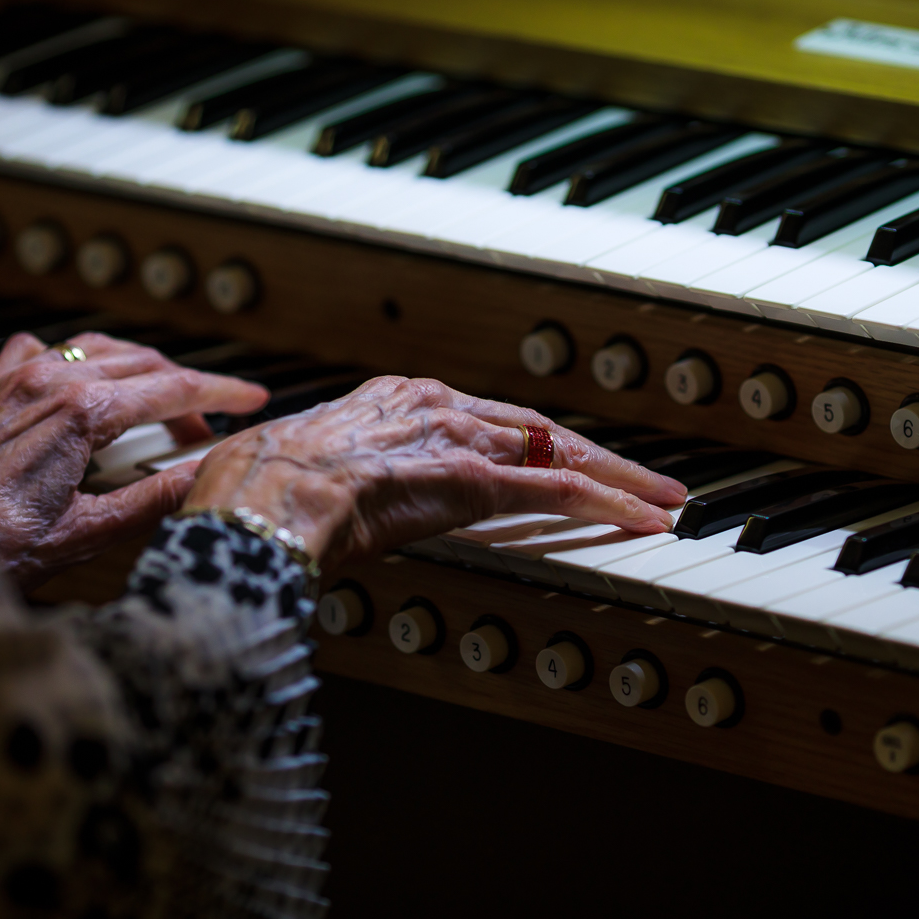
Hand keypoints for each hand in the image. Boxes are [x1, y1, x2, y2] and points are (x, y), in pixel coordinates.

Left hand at [0, 332, 266, 588]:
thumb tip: (205, 477)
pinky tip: (83, 380)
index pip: (172, 388)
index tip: (251, 397)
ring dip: (138, 369)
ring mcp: (14, 380)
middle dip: (187, 389)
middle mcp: (46, 382)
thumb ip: (155, 499)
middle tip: (209, 426)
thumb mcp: (89, 533)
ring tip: (162, 403)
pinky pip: (42, 350)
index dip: (221, 392)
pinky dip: (75, 359)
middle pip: (142, 363)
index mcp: (79, 412)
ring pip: (96, 347)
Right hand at [184, 376, 686, 567]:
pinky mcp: (469, 480)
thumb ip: (334, 485)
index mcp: (393, 401)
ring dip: (619, 478)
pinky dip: (607, 503)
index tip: (560, 460)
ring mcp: (455, 439)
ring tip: (665, 499)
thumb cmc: (254, 493)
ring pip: (560, 455)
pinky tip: (644, 518)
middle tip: (646, 476)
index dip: (532, 444)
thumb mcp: (302, 475)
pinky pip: (556, 491)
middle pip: (538, 430)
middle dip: (597, 455)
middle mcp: (433, 406)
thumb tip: (322, 514)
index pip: (486, 420)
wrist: (254, 498)